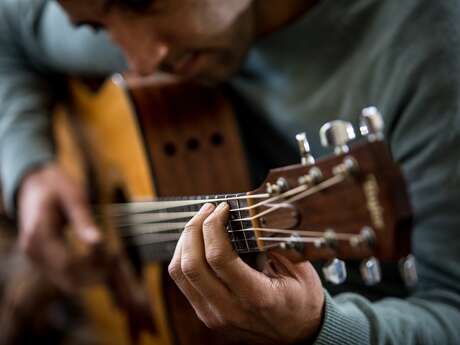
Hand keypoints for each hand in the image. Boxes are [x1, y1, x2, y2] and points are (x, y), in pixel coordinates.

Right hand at [17, 163, 155, 337]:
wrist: (33, 183)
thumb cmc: (56, 185)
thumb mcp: (73, 197)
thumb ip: (84, 220)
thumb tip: (99, 242)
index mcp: (39, 234)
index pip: (68, 263)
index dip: (94, 266)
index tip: (116, 258)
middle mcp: (34, 251)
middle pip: (68, 279)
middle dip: (96, 276)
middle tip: (120, 264)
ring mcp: (37, 258)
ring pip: (67, 282)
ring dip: (91, 278)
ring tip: (114, 263)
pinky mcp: (43, 259)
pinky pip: (65, 275)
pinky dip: (84, 273)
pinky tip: (103, 262)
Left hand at [168, 203, 324, 344]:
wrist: (298, 336)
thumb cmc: (301, 301)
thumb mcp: (301, 272)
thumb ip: (278, 245)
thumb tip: (253, 217)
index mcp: (256, 297)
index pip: (219, 258)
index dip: (214, 226)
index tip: (223, 208)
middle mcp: (229, 309)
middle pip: (192, 264)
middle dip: (194, 229)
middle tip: (208, 209)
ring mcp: (214, 315)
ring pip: (180, 273)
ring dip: (185, 241)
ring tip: (200, 222)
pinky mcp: (206, 314)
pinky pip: (183, 282)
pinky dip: (184, 256)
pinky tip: (197, 242)